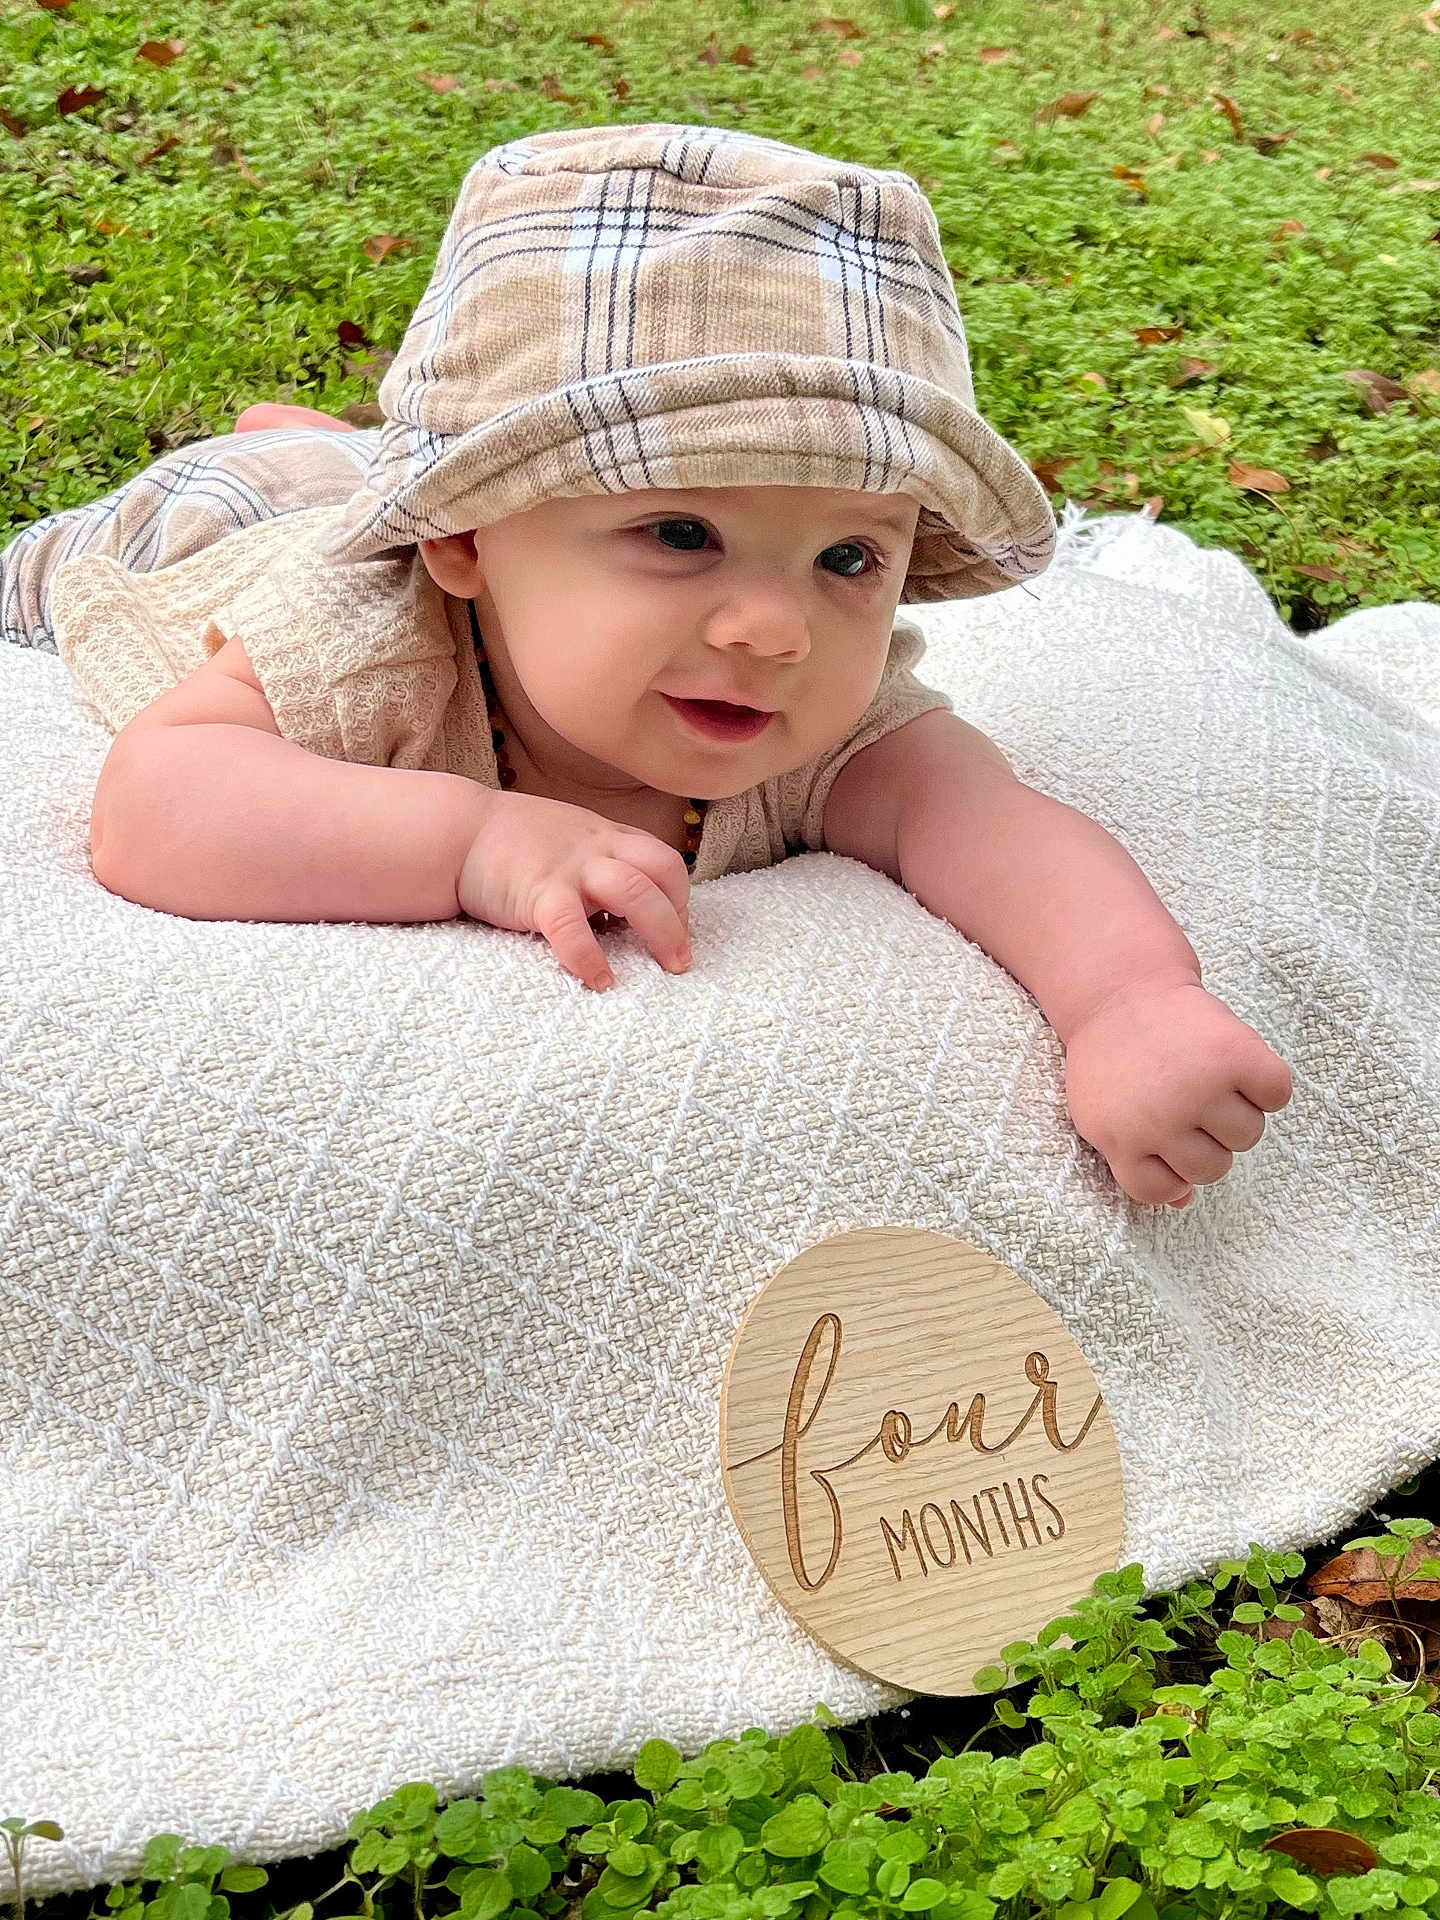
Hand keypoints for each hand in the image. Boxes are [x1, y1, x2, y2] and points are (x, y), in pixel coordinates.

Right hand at [456, 790, 691, 991]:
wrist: (456, 832)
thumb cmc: (511, 843)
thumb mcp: (570, 840)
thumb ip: (599, 865)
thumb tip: (624, 914)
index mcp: (607, 836)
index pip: (664, 861)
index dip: (678, 898)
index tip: (674, 930)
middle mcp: (598, 847)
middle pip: (663, 872)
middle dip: (681, 918)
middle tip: (679, 961)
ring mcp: (571, 868)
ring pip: (635, 892)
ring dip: (660, 933)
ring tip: (664, 971)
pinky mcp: (539, 892)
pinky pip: (574, 928)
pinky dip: (591, 958)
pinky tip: (600, 981)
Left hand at [1061, 972, 1292, 1209]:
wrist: (1120, 988)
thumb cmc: (1115, 1057)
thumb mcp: (1105, 1114)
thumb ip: (1137, 1161)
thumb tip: (1184, 1202)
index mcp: (1121, 1140)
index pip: (1162, 1191)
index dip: (1170, 1168)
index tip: (1165, 1136)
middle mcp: (1160, 1121)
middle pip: (1213, 1168)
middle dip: (1206, 1139)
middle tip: (1187, 1098)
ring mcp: (1200, 1089)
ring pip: (1248, 1136)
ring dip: (1237, 1110)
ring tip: (1209, 1076)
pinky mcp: (1236, 1055)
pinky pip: (1276, 1095)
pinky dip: (1266, 1083)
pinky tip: (1236, 1063)